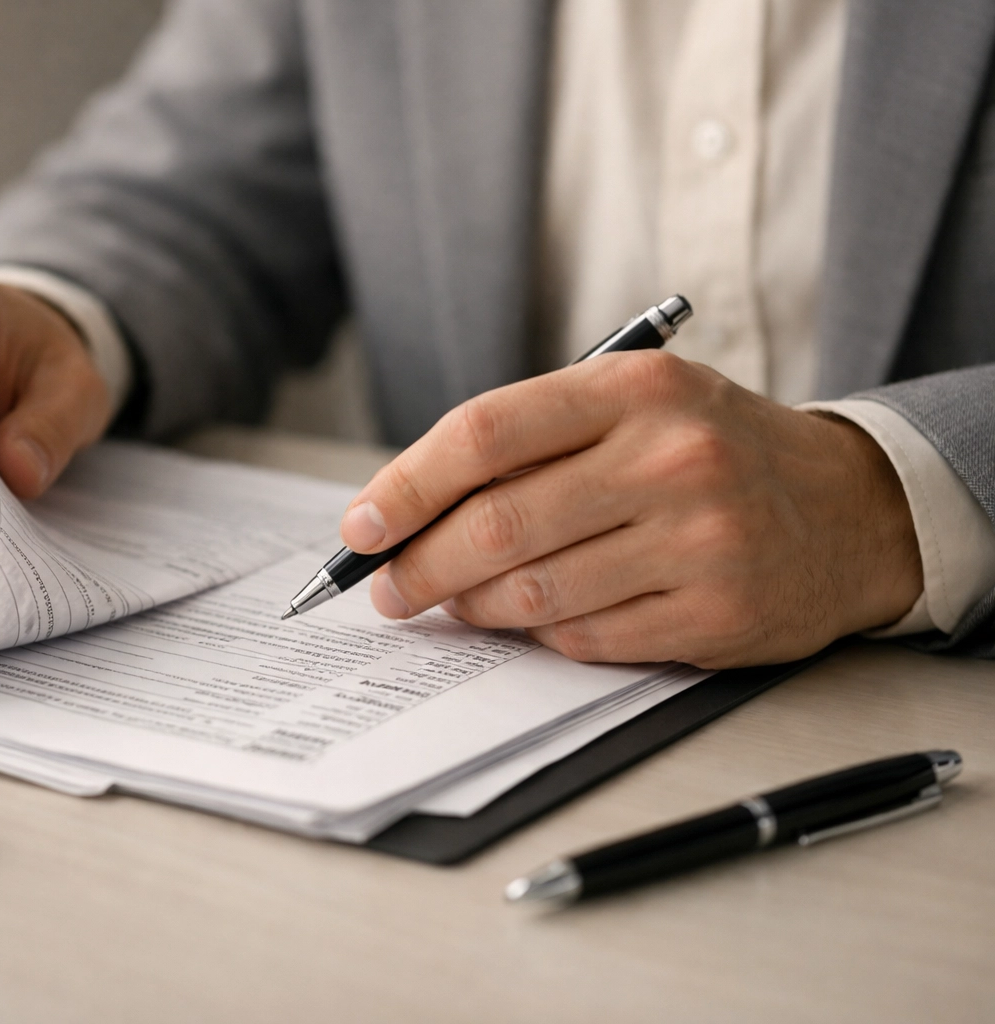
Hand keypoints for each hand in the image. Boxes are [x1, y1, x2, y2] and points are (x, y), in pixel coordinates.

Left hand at [341, 351, 922, 667]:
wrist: (851, 509)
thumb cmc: (709, 451)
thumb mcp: (632, 406)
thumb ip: (528, 443)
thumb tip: (404, 512)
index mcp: (635, 388)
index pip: (484, 434)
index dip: (405, 487)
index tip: (360, 528)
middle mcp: (671, 457)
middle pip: (495, 525)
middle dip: (417, 566)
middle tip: (386, 587)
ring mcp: (700, 539)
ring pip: (531, 593)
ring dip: (470, 607)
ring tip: (451, 602)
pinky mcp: (717, 613)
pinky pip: (584, 638)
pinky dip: (540, 635)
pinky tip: (534, 618)